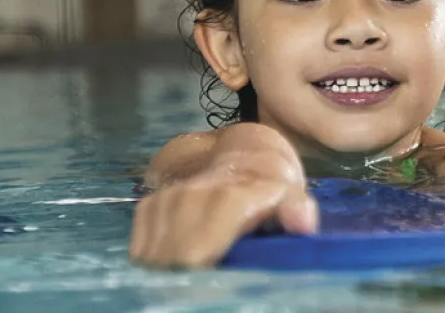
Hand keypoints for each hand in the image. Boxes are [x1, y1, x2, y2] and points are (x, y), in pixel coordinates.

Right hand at [129, 135, 318, 268]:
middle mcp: (190, 198)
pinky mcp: (148, 206)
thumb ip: (296, 210)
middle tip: (207, 283)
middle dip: (184, 279)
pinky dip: (157, 259)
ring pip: (153, 258)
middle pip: (172, 263)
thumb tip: (303, 223)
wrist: (244, 156)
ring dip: (171, 269)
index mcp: (226, 201)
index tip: (211, 287)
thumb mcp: (291, 196)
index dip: (200, 277)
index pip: (195, 256)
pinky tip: (180, 256)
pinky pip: (141, 250)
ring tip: (198, 267)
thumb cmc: (269, 189)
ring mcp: (165, 201)